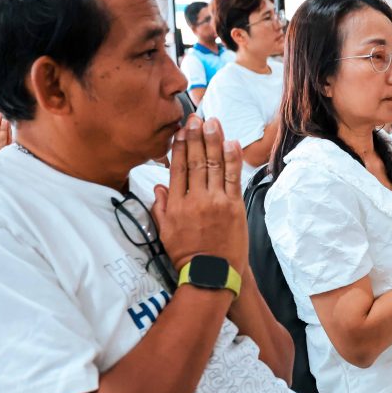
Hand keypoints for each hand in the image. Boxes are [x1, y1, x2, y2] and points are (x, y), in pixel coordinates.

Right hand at [152, 115, 247, 274]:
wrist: (211, 274)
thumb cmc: (187, 255)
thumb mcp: (164, 232)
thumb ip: (159, 208)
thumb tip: (158, 187)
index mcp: (175, 204)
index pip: (177, 168)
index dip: (179, 146)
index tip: (181, 130)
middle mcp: (194, 199)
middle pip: (195, 161)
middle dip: (196, 137)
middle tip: (196, 118)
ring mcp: (215, 202)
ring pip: (214, 165)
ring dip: (214, 141)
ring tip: (213, 122)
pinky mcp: (233, 207)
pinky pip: (233, 178)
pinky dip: (232, 159)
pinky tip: (231, 142)